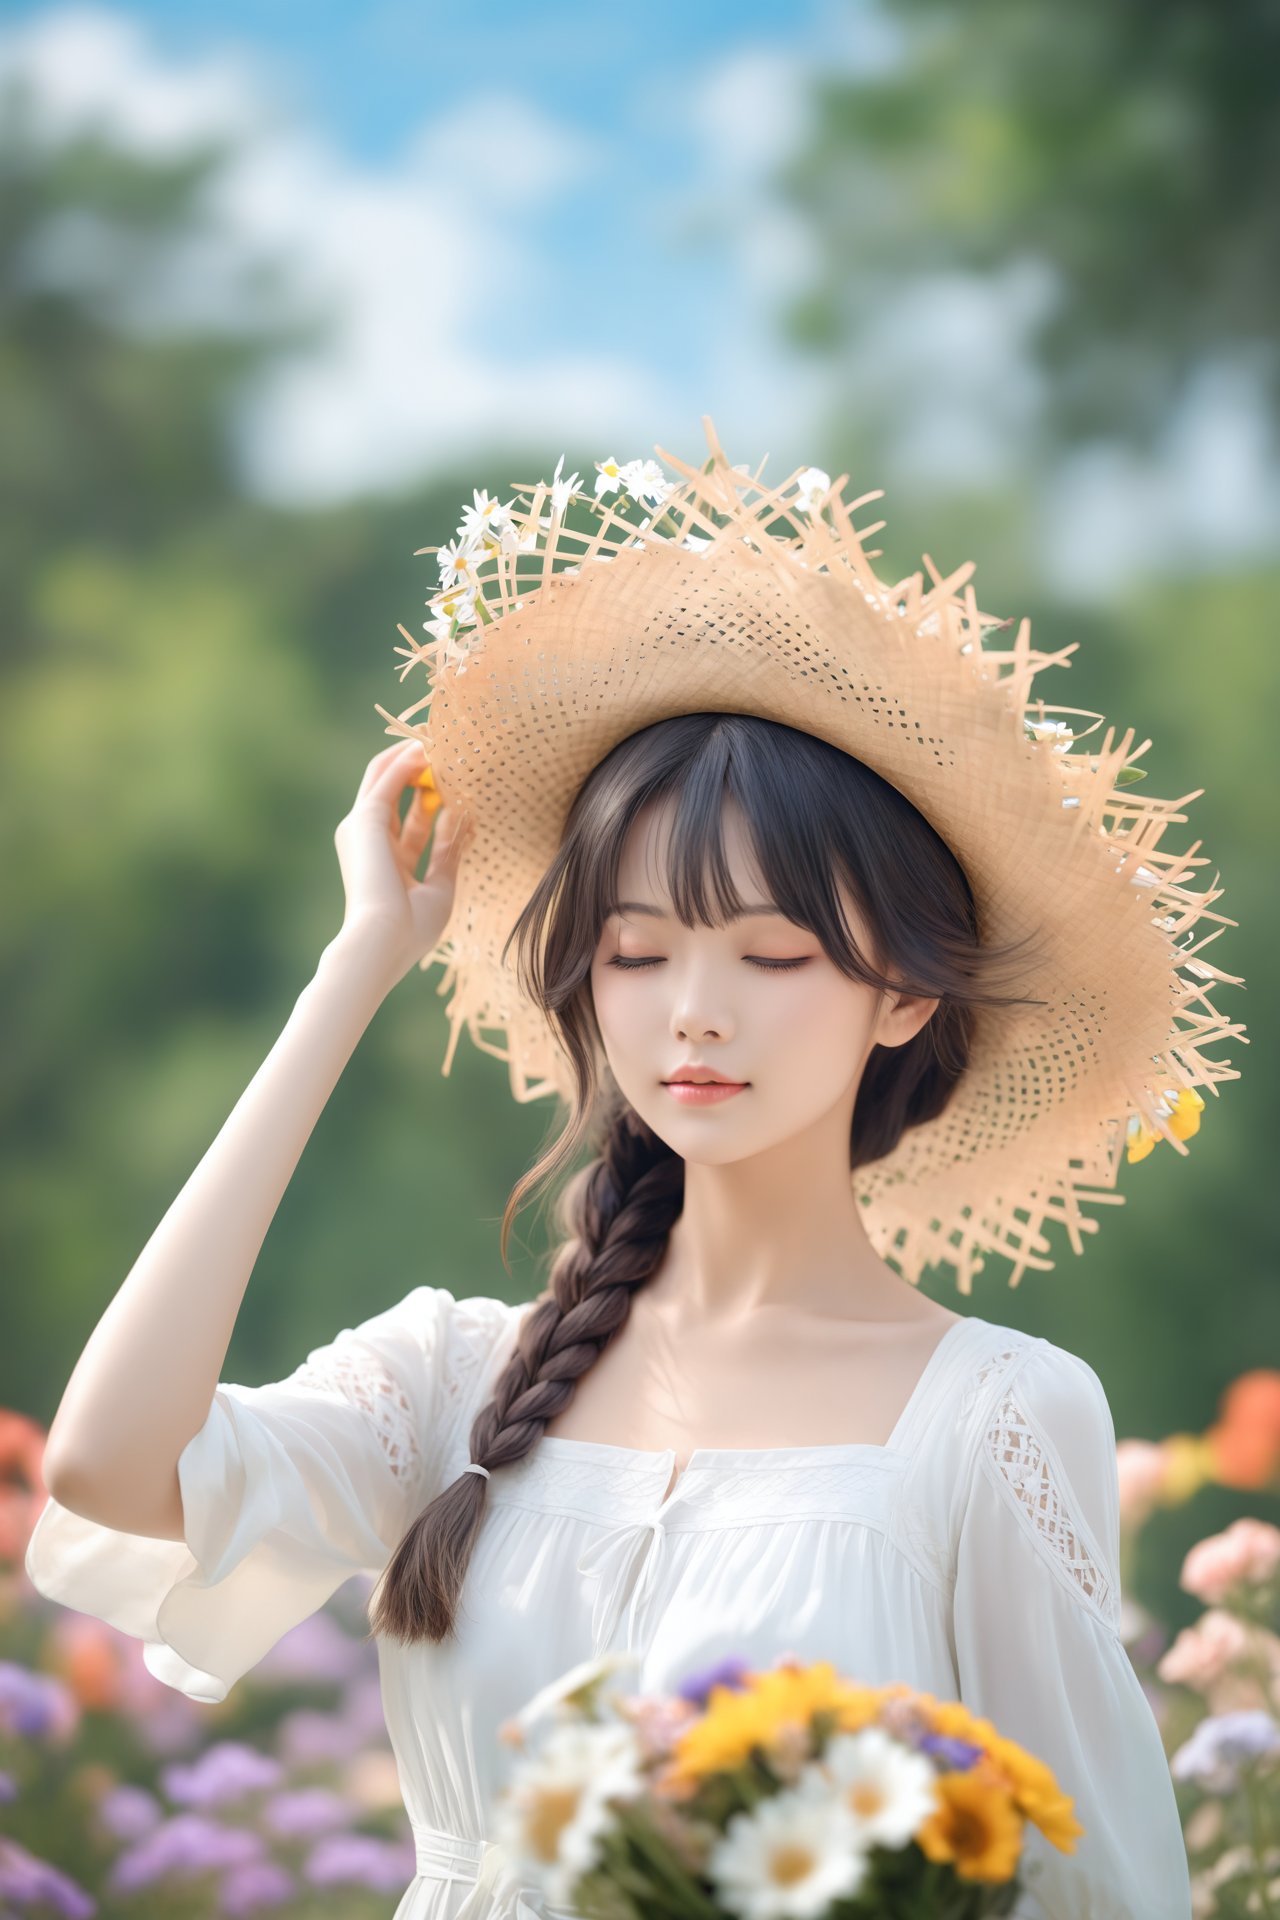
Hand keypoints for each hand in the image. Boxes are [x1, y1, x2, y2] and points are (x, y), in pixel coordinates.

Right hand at [330, 739, 474, 989]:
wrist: (381, 942)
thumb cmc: (410, 929)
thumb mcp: (439, 888)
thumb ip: (448, 854)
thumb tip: (464, 825)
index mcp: (387, 863)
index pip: (414, 823)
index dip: (437, 802)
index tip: (463, 786)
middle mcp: (370, 841)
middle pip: (395, 792)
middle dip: (420, 770)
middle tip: (449, 750)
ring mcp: (363, 827)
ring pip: (385, 775)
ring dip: (413, 756)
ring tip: (442, 738)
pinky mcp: (365, 817)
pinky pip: (387, 776)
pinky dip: (407, 759)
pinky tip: (430, 746)